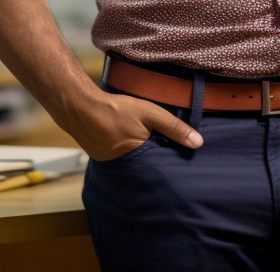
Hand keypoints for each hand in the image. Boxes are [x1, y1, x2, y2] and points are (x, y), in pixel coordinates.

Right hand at [58, 88, 202, 161]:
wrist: (80, 108)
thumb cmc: (117, 109)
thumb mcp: (150, 113)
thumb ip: (174, 128)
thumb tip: (198, 143)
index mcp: (139, 160)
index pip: (162, 169)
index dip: (172, 164)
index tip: (184, 164)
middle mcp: (125, 170)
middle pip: (149, 171)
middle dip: (159, 166)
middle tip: (171, 160)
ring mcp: (113, 168)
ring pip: (137, 168)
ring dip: (144, 162)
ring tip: (153, 153)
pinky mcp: (104, 162)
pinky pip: (124, 164)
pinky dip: (131, 158)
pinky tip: (133, 147)